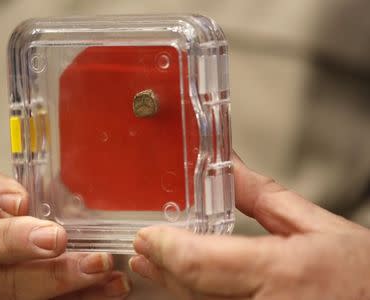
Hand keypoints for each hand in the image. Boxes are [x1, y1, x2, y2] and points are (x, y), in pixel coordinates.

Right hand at [0, 159, 129, 299]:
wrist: (54, 265)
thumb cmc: (52, 226)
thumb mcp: (52, 203)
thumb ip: (55, 192)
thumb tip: (88, 175)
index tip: (21, 199)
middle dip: (14, 240)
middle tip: (56, 238)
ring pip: (3, 285)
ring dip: (55, 275)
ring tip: (97, 264)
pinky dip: (83, 296)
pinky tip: (111, 285)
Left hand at [129, 154, 369, 299]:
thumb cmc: (362, 276)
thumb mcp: (317, 224)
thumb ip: (263, 196)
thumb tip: (227, 167)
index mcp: (281, 274)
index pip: (201, 263)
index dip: (166, 249)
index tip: (148, 235)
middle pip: (191, 289)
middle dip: (161, 265)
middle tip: (143, 246)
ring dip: (170, 283)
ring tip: (153, 263)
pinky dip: (194, 296)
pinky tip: (184, 285)